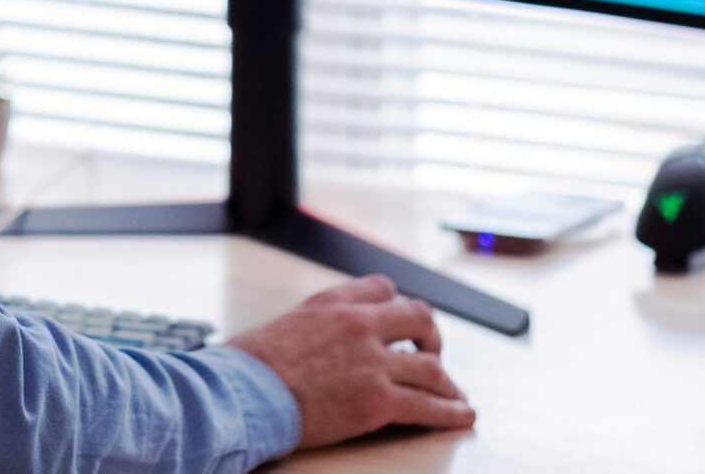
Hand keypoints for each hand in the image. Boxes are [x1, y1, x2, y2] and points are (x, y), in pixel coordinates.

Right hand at [226, 275, 474, 447]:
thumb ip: (312, 324)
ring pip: (430, 367)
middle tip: (433, 354)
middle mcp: (360, 326)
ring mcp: (373, 363)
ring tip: (454, 394)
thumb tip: (313, 338)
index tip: (400, 323)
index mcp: (334, 303)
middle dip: (432, 338)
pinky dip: (450, 412)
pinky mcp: (377, 401)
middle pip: (419, 318)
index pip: (383, 289)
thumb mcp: (283, 323)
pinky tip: (461, 415)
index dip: (395, 306)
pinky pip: (427, 406)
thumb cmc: (250, 365)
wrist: (243, 392)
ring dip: (446, 382)